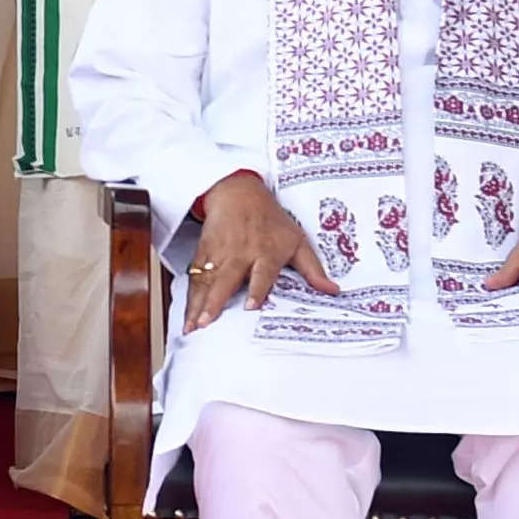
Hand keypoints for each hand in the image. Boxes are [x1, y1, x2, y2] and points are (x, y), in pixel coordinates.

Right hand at [184, 171, 335, 331]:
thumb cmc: (270, 219)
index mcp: (265, 252)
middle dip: (215, 300)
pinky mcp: (204, 253)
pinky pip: (196, 277)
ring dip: (197, 304)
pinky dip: (189, 297)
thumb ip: (313, 269)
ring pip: (206, 281)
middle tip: (206, 320)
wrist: (238, 192)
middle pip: (226, 278)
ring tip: (192, 325)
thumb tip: (332, 290)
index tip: (252, 306)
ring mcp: (219, 253)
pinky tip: (187, 315)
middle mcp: (240, 253)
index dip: (257, 289)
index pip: (261, 273)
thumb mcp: (297, 240)